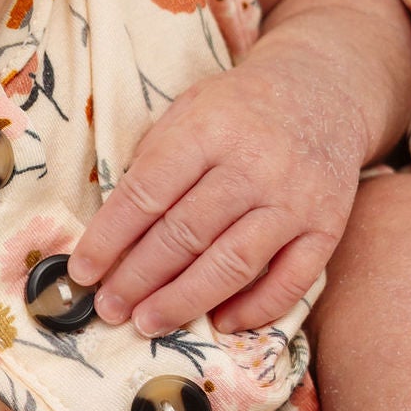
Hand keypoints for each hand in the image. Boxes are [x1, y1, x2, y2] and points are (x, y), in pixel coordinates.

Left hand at [68, 53, 367, 334]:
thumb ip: (154, 159)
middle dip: (138, 278)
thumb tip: (113, 228)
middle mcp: (255, 165)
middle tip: (109, 308)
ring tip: (148, 323)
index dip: (110, 238)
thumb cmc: (241, 106)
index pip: (148, 193)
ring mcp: (295, 200)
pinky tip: (221, 322)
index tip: (83, 271)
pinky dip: (255, 309)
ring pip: (233, 264)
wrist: (326, 86)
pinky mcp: (327, 227)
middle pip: (185, 235)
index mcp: (210, 129)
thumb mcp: (190, 108)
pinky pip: (291, 281)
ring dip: (184, 301)